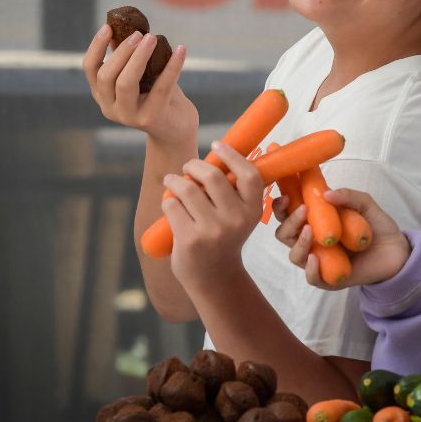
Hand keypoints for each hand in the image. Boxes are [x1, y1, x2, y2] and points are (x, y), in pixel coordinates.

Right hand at [82, 23, 197, 145]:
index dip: (96, 47)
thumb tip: (122, 28)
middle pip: (106, 76)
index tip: (107, 27)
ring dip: (139, 57)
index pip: (90, 69)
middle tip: (139, 34)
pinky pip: (161, 87)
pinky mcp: (151, 118)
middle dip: (121, 51)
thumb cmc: (158, 98)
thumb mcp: (141, 78)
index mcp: (103, 95)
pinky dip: (172, 66)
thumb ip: (129, 59)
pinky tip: (181, 50)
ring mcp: (129, 116)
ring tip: (152, 38)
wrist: (176, 130)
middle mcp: (111, 108)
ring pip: (126, 83)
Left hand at [161, 142, 264, 287]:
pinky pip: (172, 206)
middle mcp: (236, 219)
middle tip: (187, 167)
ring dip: (175, 180)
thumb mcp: (239, 216)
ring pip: (188, 188)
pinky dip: (167, 200)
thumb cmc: (224, 237)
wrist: (213, 277)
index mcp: (253, 210)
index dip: (232, 155)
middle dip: (194, 165)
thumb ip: (233, 191)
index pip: (248, 174)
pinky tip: (169, 204)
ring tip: (172, 181)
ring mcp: (213, 230)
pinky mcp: (190, 239)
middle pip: (213, 176)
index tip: (217, 144)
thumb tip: (218, 152)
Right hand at [275, 188, 410, 288]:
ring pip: (294, 255)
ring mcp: (319, 260)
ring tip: (309, 230)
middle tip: (303, 211)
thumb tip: (327, 193)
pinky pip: (311, 277)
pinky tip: (314, 258)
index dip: (282, 206)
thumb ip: (348, 196)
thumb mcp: (365, 204)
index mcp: (315, 221)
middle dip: (288, 222)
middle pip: (284, 235)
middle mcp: (312, 241)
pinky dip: (310, 268)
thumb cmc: (377, 226)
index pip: (289, 215)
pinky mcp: (329, 278)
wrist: (396, 250)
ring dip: (298, 242)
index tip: (285, 197)